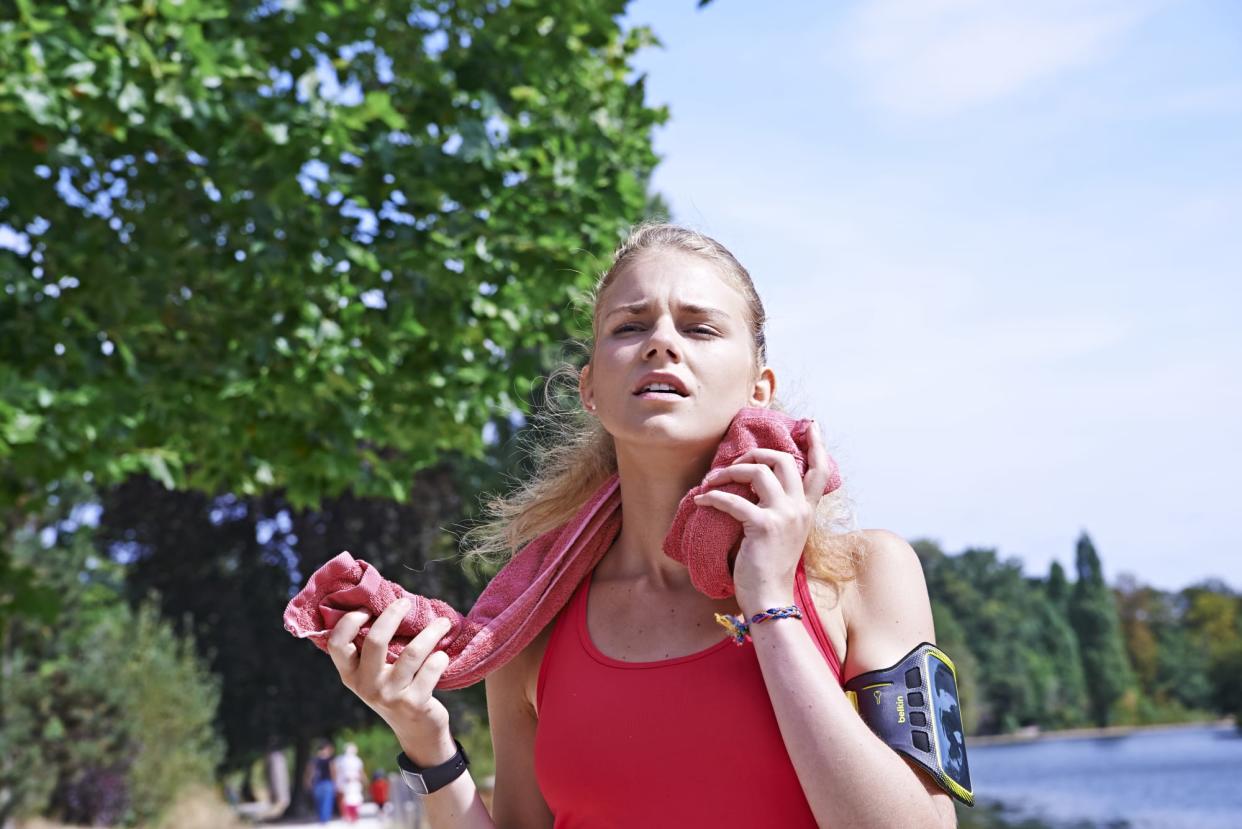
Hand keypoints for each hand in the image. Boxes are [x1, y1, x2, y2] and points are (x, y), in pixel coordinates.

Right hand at [327, 597, 452, 749]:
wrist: (417, 730)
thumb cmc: (396, 688)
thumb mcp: (376, 672)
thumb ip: (372, 647)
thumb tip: (386, 600)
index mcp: (350, 674)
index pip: (337, 643)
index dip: (349, 621)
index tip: (367, 609)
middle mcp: (366, 685)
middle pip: (375, 641)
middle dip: (393, 615)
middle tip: (407, 603)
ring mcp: (389, 696)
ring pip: (412, 653)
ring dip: (431, 632)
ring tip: (443, 623)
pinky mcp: (413, 704)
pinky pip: (431, 669)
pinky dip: (440, 658)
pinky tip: (443, 655)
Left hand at [692, 420, 831, 614]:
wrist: (771, 599)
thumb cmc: (771, 569)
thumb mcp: (783, 534)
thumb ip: (780, 510)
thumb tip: (756, 486)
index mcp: (806, 510)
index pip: (819, 470)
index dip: (816, 444)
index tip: (811, 424)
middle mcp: (799, 509)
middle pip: (783, 460)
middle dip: (755, 453)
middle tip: (735, 462)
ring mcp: (784, 515)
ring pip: (758, 471)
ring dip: (729, 471)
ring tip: (711, 481)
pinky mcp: (764, 526)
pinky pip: (733, 500)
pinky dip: (712, 497)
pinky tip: (701, 500)